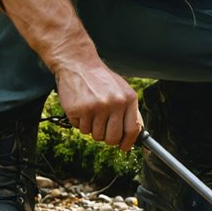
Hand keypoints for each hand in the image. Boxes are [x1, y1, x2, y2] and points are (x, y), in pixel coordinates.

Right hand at [0, 0, 141, 150]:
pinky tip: (81, 108)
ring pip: (95, 135)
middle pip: (113, 138)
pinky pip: (80, 129)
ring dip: (92, 128)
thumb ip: (129, 111)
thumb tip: (134, 135)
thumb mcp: (122, 90)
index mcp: (127, 99)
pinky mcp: (78, 110)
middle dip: (107, 138)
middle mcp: (113, 104)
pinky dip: (80, 122)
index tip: (124, 147)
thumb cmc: (100, 78)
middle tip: (102, 130)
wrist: (77, 62)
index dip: (128, 142)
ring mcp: (95, 107)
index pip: (132, 130)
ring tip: (90, 112)